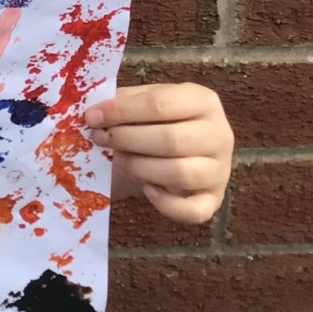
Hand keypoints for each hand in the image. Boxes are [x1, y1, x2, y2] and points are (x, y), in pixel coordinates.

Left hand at [84, 83, 232, 224]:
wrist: (174, 151)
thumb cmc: (153, 121)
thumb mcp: (141, 103)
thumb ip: (121, 103)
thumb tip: (95, 114)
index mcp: (202, 100)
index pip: (160, 104)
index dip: (121, 111)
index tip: (92, 117)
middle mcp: (219, 134)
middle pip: (171, 139)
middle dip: (127, 140)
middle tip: (101, 139)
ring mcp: (220, 169)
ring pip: (181, 173)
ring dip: (140, 168)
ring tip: (119, 159)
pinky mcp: (214, 200)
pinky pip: (193, 211)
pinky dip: (166, 204)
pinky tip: (146, 190)